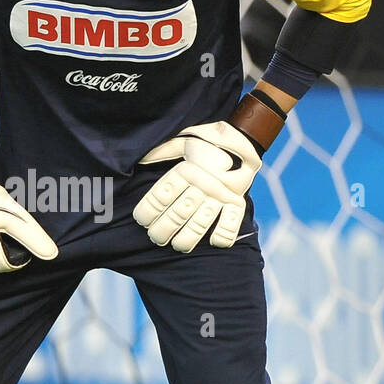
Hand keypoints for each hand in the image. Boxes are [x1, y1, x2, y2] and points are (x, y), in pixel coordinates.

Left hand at [133, 121, 260, 250]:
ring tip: (177, 245)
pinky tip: (213, 242)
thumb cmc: (208, 142)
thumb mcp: (183, 141)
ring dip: (187, 238)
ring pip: (200, 223)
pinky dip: (223, 235)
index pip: (162, 196)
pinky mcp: (237, 202)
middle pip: (178, 214)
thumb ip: (162, 152)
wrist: (243, 138)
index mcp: (186, 170)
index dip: (148, 211)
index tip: (142, 221)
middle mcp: (203, 184)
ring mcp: (220, 195)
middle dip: (163, 230)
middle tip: (156, 238)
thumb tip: (140, 159)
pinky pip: (230, 224)